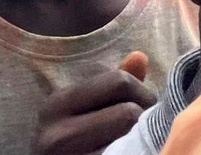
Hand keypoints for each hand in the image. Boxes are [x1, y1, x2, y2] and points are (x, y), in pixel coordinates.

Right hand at [33, 51, 155, 153]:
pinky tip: (127, 152)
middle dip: (144, 118)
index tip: (144, 106)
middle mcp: (56, 134)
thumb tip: (140, 56)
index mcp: (57, 103)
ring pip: (129, 139)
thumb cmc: (69, 141)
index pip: (119, 82)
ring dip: (140, 139)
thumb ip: (110, 84)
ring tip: (134, 141)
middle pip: (128, 112)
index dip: (141, 92)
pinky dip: (131, 153)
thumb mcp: (81, 109)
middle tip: (143, 128)